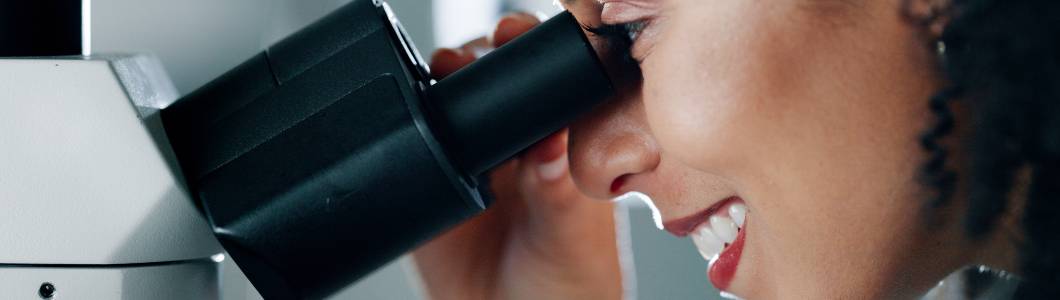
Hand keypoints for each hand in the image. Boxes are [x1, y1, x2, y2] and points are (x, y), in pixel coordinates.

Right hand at [412, 13, 623, 299]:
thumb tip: (551, 141)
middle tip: (467, 59)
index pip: (544, 84)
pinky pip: (412, 147)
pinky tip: (409, 124)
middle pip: (489, 81)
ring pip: (447, 105)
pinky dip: (404, 128)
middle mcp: (514, 149)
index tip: (514, 34)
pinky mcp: (432, 189)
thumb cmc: (569, 289)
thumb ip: (559, 193)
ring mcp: (470, 165)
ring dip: (437, 85)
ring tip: (438, 84)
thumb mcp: (571, 240)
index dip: (529, 52)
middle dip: (476, 58)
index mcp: (560, 148)